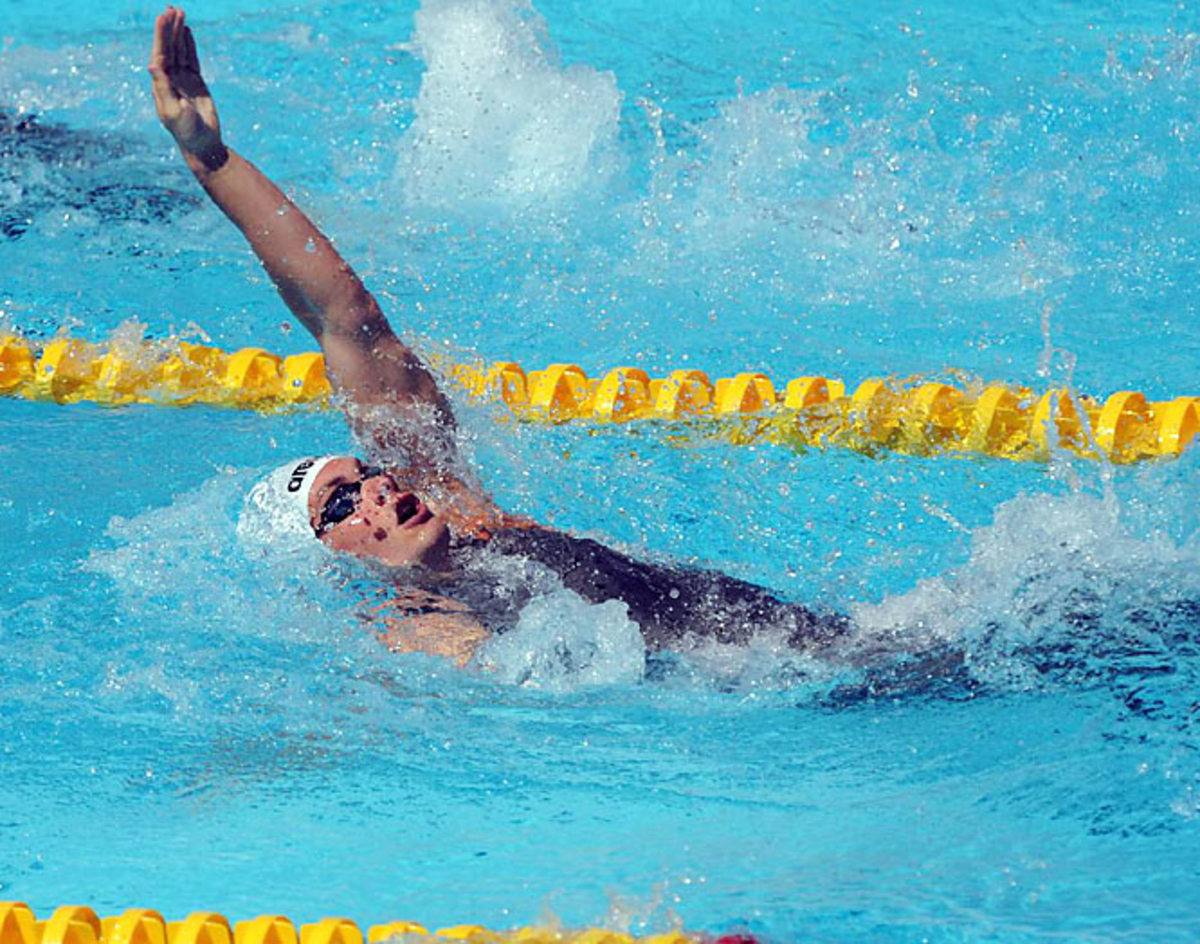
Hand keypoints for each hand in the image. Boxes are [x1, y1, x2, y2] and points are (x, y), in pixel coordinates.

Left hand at [148, 6, 225, 169]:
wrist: (203, 143)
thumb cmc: (186, 131)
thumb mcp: (172, 111)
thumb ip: (163, 88)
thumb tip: (152, 65)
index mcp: (161, 84)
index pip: (160, 54)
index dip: (161, 36)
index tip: (163, 18)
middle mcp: (169, 78)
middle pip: (168, 48)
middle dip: (169, 28)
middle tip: (171, 8)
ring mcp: (182, 79)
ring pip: (180, 50)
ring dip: (178, 32)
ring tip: (179, 13)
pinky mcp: (196, 82)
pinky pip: (191, 58)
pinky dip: (189, 44)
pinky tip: (187, 31)